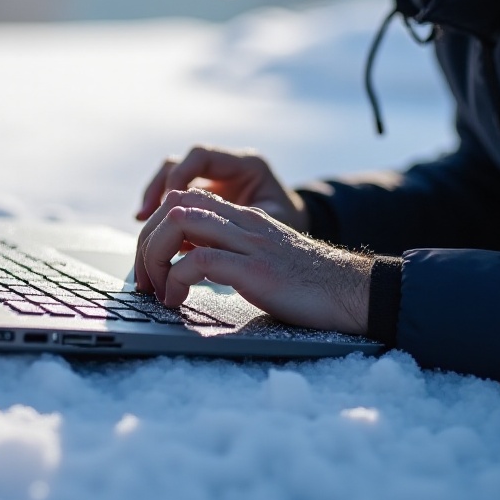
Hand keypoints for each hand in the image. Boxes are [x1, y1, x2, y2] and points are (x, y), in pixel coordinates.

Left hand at [134, 188, 370, 333]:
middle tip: (143, 280)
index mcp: (242, 216)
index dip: (154, 225)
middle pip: (173, 206)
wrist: (355, 293)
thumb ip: (227, 250)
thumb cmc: (307, 285)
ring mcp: (249, 243)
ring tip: (155, 290)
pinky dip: (176, 279)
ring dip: (154, 256)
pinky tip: (177, 300)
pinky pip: (198, 261)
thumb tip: (182, 264)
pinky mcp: (256, 270)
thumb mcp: (259, 257)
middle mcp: (242, 221)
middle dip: (145, 241)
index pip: (183, 198)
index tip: (148, 262)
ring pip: (179, 223)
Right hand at [136, 146, 308, 231]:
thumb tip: (193, 235)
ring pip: (169, 177)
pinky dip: (160, 211)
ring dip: (153, 198)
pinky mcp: (203, 198)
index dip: (180, 176)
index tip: (170, 205)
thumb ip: (234, 223)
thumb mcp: (271, 225)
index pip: (201, 155)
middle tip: (145, 217)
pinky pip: (172, 197)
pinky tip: (151, 230)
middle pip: (177, 164)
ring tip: (142, 221)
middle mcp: (225, 166)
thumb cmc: (290, 231)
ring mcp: (212, 180)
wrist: (298, 243)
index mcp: (247, 164)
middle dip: (158, 189)